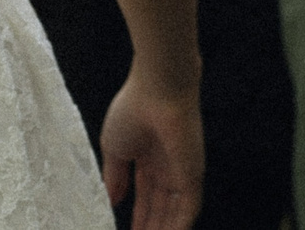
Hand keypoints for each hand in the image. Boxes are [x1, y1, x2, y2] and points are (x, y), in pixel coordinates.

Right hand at [101, 63, 203, 229]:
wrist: (157, 88)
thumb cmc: (134, 109)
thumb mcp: (115, 148)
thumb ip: (114, 177)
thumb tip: (111, 201)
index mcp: (150, 157)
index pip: (146, 195)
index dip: (138, 216)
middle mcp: (168, 166)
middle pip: (161, 207)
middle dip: (151, 227)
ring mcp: (182, 170)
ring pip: (174, 212)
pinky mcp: (193, 173)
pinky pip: (188, 208)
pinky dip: (178, 226)